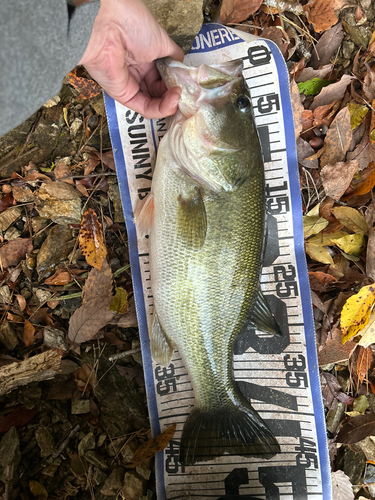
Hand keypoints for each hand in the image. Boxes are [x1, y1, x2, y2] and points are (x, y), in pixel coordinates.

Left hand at [79, 0, 183, 118]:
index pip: (165, 78)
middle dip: (175, 96)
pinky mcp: (123, 95)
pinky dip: (161, 108)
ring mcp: (131, 84)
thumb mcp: (163, 42)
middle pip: (160, 92)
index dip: (177, 83)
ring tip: (179, 97)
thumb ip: (174, 58)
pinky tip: (173, 101)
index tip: (188, 86)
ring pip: (155, 103)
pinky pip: (145, 107)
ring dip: (170, 103)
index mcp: (147, 57)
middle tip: (186, 94)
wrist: (110, 26)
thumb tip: (184, 70)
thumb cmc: (135, 26)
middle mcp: (138, 71)